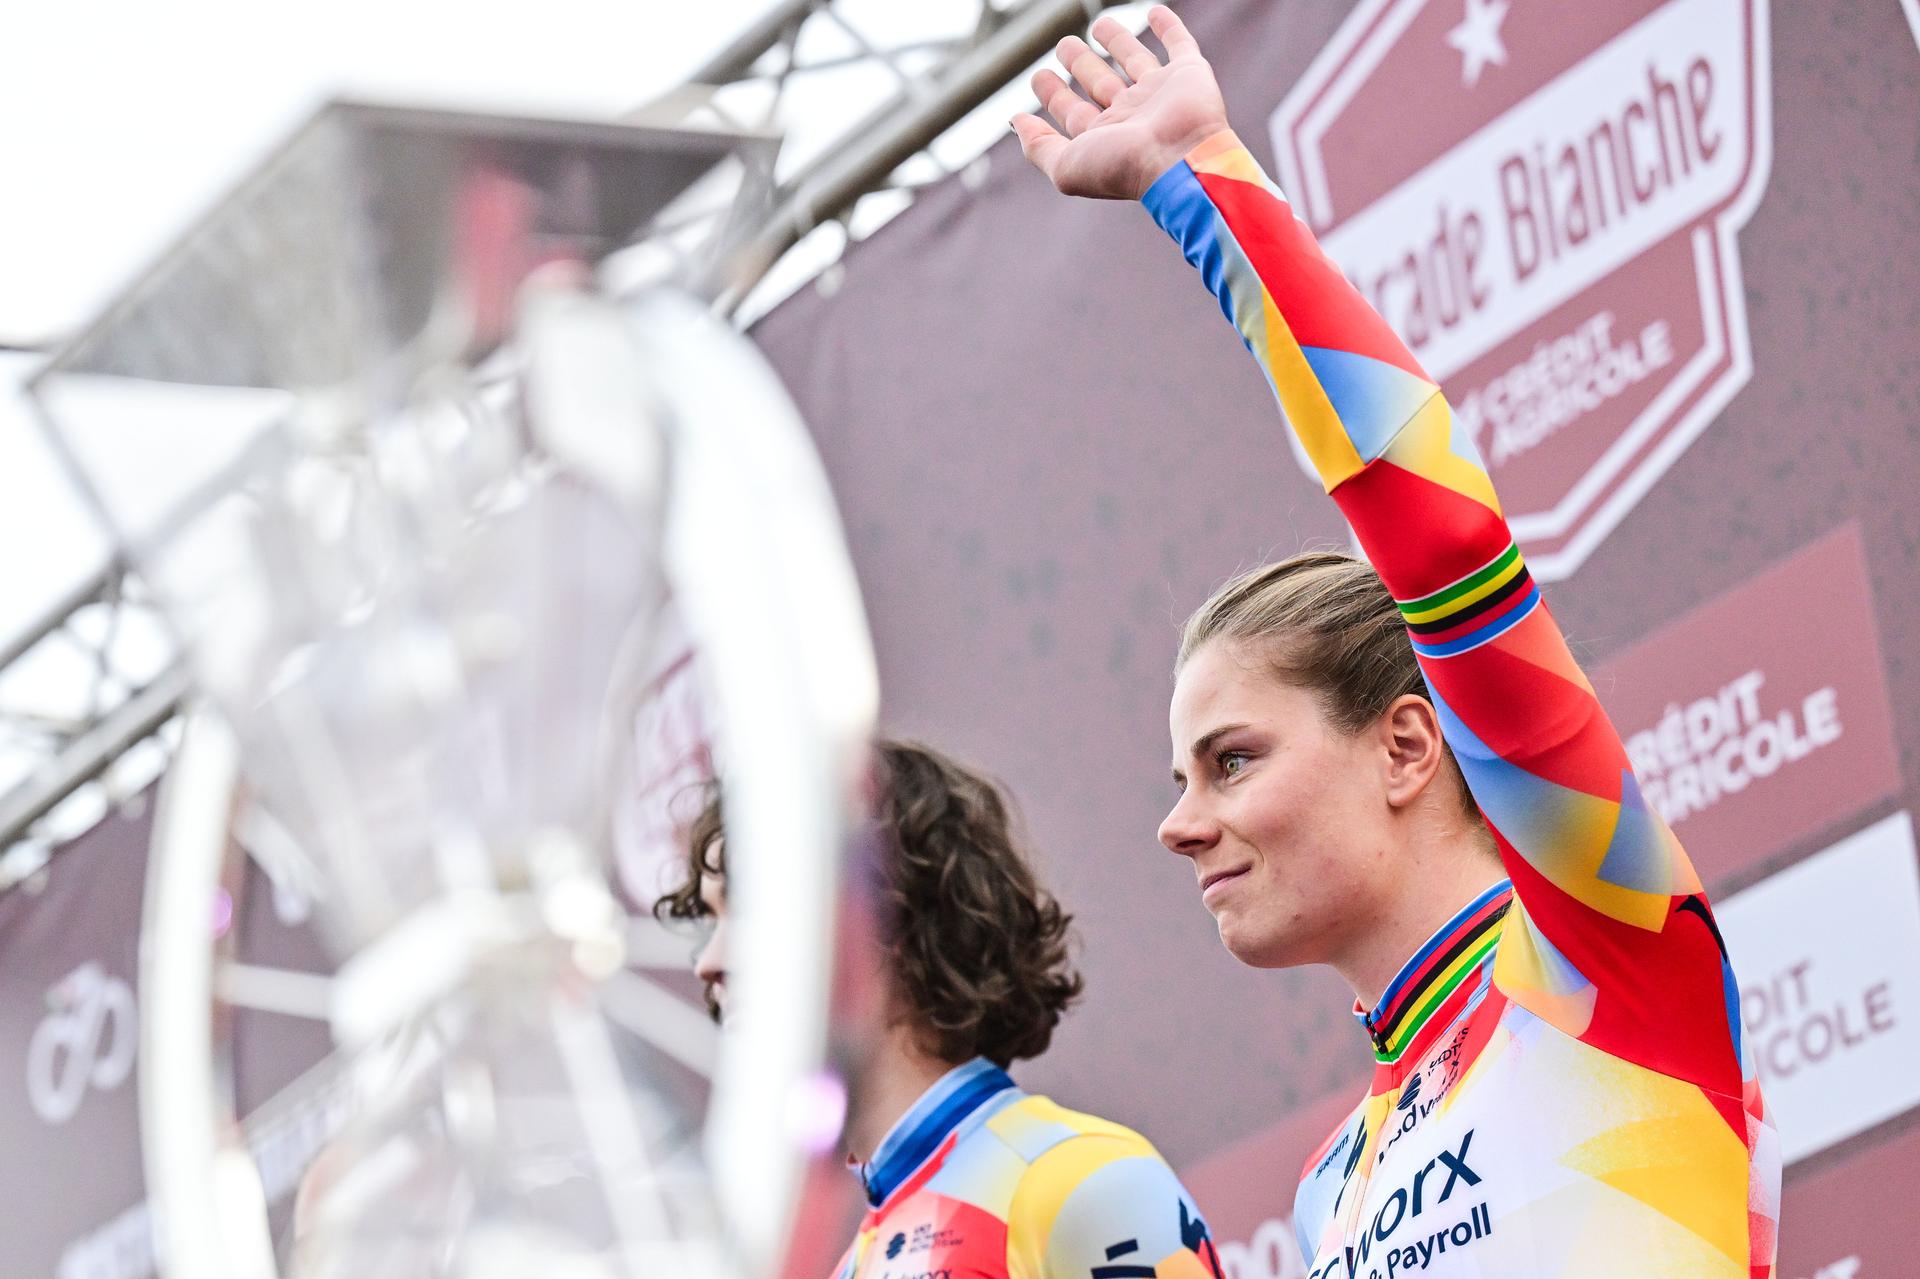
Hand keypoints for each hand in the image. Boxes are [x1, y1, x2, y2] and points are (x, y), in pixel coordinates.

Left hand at [1011, 6, 1228, 200]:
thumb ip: (1039, 146)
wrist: (1180, 160)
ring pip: (1134, 61)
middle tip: (1065, 45)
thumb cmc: (1123, 167)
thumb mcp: (1066, 165)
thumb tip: (1016, 122)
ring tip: (1097, 25)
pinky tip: (1155, 12)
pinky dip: (1168, 27)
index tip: (1040, 76)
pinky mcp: (1188, 74)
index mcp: (1105, 137)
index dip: (1054, 95)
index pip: (1073, 112)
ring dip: (1117, 42)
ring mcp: (1160, 94)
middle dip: (1081, 65)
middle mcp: (1132, 116)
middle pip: (1100, 83)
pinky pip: (1178, 44)